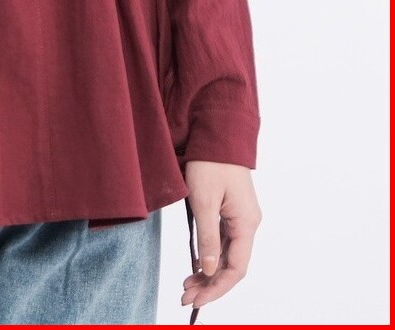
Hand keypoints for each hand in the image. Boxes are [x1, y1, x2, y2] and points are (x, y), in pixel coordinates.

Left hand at [181, 160, 262, 316]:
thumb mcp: (203, 201)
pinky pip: (223, 241)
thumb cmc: (209, 162)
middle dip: (210, 284)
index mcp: (246, 223)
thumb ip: (208, 238)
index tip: (197, 300)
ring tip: (187, 286)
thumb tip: (209, 271)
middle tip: (186, 297)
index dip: (217, 288)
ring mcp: (240, 217)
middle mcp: (247, 223)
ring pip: (227, 254)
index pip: (236, 268)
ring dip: (208, 272)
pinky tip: (197, 265)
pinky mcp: (230, 210)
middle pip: (231, 264)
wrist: (216, 133)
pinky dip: (210, 255)